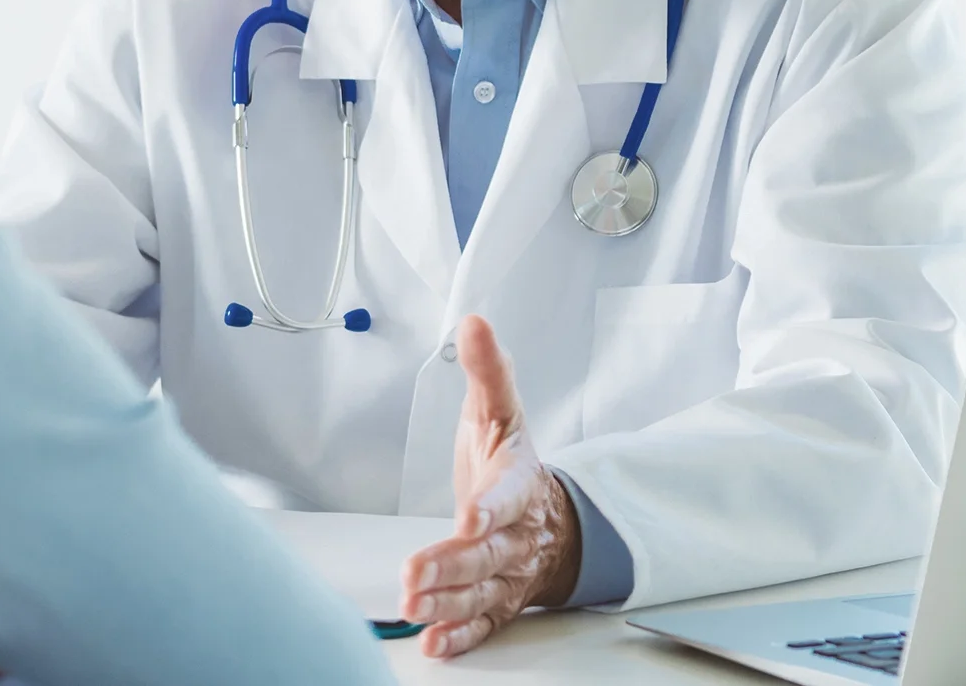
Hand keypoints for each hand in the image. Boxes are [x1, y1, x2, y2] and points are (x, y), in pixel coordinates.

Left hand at [399, 315, 579, 657]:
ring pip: (481, 592)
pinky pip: (483, 623)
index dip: (490, 508)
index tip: (470, 517)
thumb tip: (474, 321)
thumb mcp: (500, 411)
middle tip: (415, 574)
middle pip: (487, 553)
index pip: (508, 495)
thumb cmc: (513, 462)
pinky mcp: (498, 600)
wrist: (551, 519)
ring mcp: (509, 571)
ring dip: (447, 603)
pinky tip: (435, 644)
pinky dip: (460, 637)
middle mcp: (516, 534)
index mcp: (519, 482)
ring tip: (414, 608)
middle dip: (451, 564)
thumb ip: (487, 370)